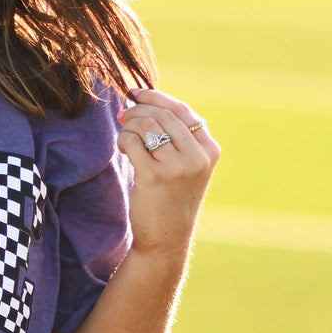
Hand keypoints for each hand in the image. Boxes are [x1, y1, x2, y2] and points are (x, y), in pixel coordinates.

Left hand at [117, 88, 220, 258]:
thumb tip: (144, 101)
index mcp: (209, 150)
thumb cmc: (171, 199)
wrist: (166, 239)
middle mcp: (197, 156)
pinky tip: (123, 149)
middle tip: (122, 115)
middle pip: (162, 115)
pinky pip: (133, 141)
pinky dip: (123, 140)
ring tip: (124, 137)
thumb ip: (177, 137)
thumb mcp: (187, 166)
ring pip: (146, 125)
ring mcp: (177, 166)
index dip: (156, 97)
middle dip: (137, 110)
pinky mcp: (154, 176)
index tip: (136, 93)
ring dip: (129, 126)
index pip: (181, 110)